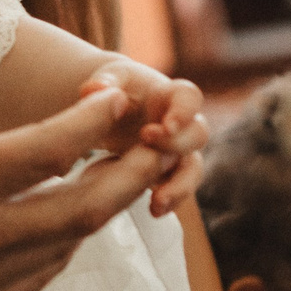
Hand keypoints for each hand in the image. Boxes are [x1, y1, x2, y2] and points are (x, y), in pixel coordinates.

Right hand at [0, 39, 168, 290]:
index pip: (51, 148)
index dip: (96, 118)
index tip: (115, 93)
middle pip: (87, 205)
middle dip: (134, 169)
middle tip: (158, 138)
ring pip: (72, 244)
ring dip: (105, 208)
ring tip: (121, 173)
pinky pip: (43, 275)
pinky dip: (69, 243)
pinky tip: (64, 222)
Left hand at [77, 57, 207, 217]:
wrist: (114, 106)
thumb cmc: (116, 87)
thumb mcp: (108, 79)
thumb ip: (103, 82)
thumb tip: (93, 89)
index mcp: (170, 94)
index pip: (190, 98)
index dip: (184, 112)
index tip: (167, 125)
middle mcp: (183, 123)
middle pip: (197, 134)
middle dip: (177, 144)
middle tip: (147, 144)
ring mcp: (178, 149)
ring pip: (193, 168)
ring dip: (180, 185)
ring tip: (158, 202)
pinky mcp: (169, 172)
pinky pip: (179, 188)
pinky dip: (170, 200)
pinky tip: (154, 211)